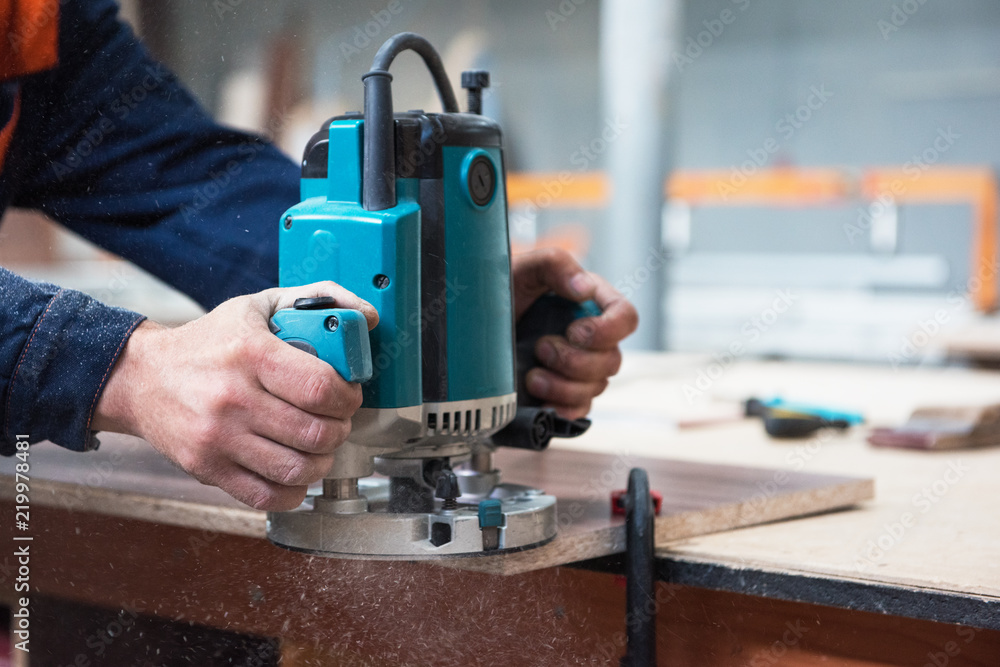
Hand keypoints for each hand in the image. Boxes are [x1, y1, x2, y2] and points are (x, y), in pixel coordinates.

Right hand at [93, 282, 377, 510]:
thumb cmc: (210, 341)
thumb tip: (367, 316)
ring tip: (319, 445)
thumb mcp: (260, 306)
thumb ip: (318, 299)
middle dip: (340, 429)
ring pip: (297, 469)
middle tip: (336, 420)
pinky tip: (295, 471)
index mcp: (250, 353)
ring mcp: (218, 438)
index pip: (320, 388)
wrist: (142, 378)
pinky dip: (294, 491)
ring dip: (322, 460)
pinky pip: (267, 496)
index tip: (348, 394)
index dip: (348, 396)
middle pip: (315, 433)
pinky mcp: (207, 469)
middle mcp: (232, 398)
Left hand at [511, 248, 637, 418]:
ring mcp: (580, 369)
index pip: (626, 318)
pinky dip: (561, 407)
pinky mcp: (564, 394)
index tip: (575, 332)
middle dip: (574, 360)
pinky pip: (579, 411)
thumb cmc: (499, 290)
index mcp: (591, 303)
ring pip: (596, 388)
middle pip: (612, 361)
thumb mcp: (523, 268)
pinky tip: (540, 398)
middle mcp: (592, 339)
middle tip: (540, 348)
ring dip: (562, 385)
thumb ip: (555, 265)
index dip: (608, 330)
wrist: (470, 326)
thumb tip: (584, 288)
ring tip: (531, 375)